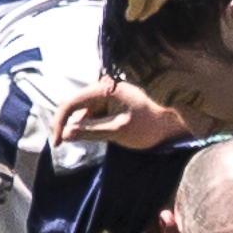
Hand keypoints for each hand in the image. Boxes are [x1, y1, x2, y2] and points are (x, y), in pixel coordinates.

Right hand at [53, 76, 206, 147]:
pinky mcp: (113, 101)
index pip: (70, 103)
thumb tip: (66, 133)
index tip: (58, 143)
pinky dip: (92, 125)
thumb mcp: (118, 131)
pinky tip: (102, 135)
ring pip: (84, 111)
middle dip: (70, 126)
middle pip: (75, 106)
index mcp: (104, 89)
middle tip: (68, 146)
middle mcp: (104, 86)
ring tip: (97, 139)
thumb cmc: (150, 126)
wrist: (175, 121)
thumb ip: (91, 131)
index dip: (59, 123)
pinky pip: (95, 112)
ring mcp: (108, 93)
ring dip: (82, 127)